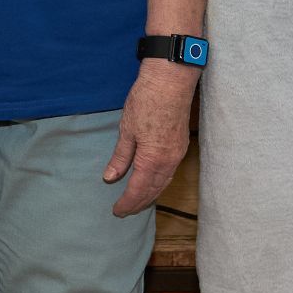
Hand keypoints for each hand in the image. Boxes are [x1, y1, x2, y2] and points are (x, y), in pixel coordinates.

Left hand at [101, 60, 197, 217]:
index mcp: (152, 160)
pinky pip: (170, 172)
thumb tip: (111, 178)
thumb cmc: (147, 101)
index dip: (127, 203)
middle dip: (139, 203)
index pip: (138, 190)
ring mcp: (177, 154)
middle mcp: (168, 162)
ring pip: (163, 183)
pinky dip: (159, 182)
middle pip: (153, 190)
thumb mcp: (127, 130)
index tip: (117, 211)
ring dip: (150, 195)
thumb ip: (121, 157)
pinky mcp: (181, 145)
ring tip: (137, 202)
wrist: (171, 81)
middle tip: (125, 211)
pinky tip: (152, 182)